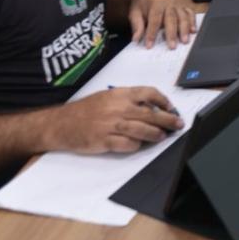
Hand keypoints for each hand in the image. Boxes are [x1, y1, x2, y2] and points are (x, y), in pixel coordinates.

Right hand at [48, 87, 183, 153]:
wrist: (61, 123)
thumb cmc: (85, 110)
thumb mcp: (107, 97)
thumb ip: (127, 100)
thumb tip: (152, 107)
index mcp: (119, 94)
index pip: (148, 93)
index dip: (163, 101)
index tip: (171, 108)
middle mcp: (117, 108)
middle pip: (150, 114)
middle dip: (168, 120)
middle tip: (177, 124)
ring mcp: (110, 125)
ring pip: (141, 130)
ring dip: (155, 134)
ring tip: (163, 136)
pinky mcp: (104, 140)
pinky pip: (126, 144)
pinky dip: (136, 145)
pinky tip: (139, 145)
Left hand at [128, 0, 195, 47]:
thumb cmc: (141, 6)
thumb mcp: (134, 14)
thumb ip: (137, 26)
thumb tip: (136, 39)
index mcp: (155, 3)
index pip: (154, 20)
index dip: (152, 33)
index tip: (150, 45)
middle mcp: (168, 3)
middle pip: (171, 18)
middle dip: (172, 33)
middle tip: (172, 46)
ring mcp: (177, 4)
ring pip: (183, 16)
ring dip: (184, 29)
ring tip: (184, 41)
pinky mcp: (183, 7)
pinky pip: (190, 13)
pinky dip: (193, 22)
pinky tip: (193, 31)